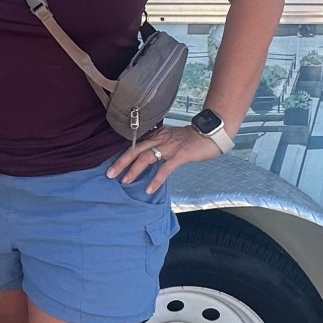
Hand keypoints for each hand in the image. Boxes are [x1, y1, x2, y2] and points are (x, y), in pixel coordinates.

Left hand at [107, 125, 221, 195]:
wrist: (212, 132)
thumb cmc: (194, 138)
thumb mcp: (173, 138)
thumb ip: (161, 145)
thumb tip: (149, 156)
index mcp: (158, 135)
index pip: (136, 144)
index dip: (123, 154)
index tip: (112, 164)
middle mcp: (161, 139)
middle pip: (135, 149)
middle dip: (121, 162)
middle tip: (110, 174)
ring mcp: (170, 147)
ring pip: (146, 157)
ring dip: (133, 170)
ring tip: (124, 181)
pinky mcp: (180, 155)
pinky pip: (165, 169)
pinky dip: (156, 180)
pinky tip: (149, 189)